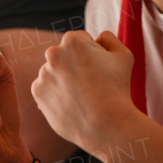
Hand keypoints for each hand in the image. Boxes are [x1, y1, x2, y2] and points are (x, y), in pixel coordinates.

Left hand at [30, 31, 137, 157]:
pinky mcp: (38, 93)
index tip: (99, 69)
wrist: (106, 126)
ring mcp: (43, 74)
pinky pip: (47, 89)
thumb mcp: (124, 55)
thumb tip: (98, 37)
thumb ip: (109, 39)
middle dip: (75, 64)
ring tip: (82, 96)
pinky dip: (56, 94)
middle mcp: (53, 54)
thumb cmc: (118, 89)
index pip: (81, 40)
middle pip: (65, 55)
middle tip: (91, 83)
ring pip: (55, 72)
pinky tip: (72, 103)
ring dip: (65, 79)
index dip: (93, 53)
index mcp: (72, 40)